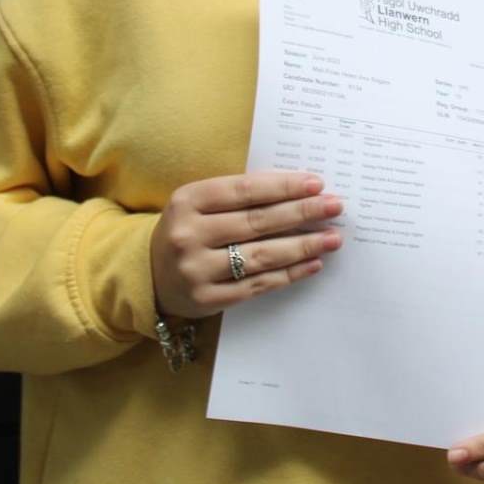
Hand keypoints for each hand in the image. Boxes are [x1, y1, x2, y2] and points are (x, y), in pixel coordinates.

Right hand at [149, 171, 342, 317]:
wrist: (148, 274)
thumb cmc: (188, 229)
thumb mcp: (200, 204)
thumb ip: (239, 195)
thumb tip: (299, 190)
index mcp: (187, 201)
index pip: (245, 189)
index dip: (284, 186)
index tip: (317, 184)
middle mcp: (189, 235)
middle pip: (257, 222)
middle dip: (302, 213)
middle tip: (335, 207)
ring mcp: (196, 270)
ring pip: (261, 256)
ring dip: (303, 246)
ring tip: (332, 238)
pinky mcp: (206, 299)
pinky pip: (257, 285)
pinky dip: (289, 274)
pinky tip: (312, 263)